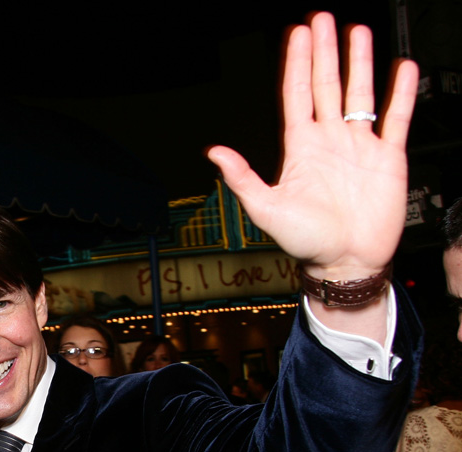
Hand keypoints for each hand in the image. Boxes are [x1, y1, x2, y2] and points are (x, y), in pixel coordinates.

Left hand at [207, 12, 417, 280]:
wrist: (345, 262)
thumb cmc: (306, 242)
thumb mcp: (267, 209)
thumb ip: (243, 178)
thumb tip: (215, 153)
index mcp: (301, 149)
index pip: (297, 95)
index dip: (297, 64)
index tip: (298, 34)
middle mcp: (330, 142)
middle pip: (326, 85)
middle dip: (325, 52)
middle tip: (323, 19)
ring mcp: (359, 147)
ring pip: (359, 94)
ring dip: (359, 63)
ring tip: (358, 32)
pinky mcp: (388, 158)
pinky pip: (396, 118)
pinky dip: (401, 94)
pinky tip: (402, 69)